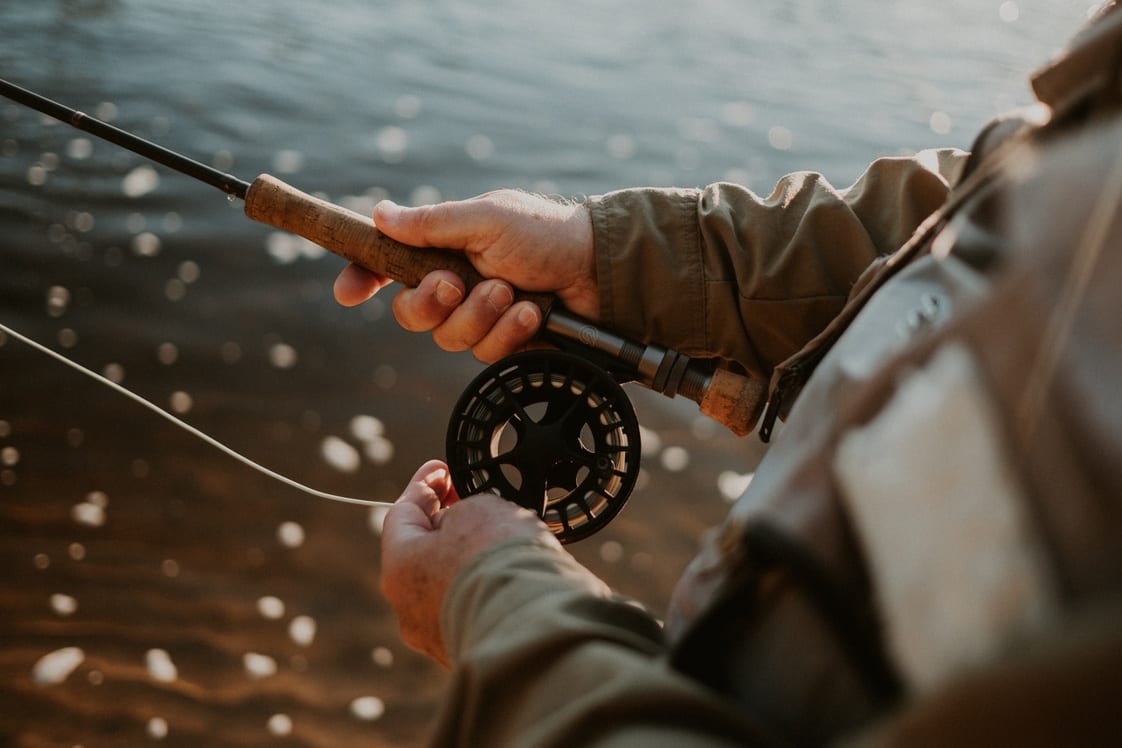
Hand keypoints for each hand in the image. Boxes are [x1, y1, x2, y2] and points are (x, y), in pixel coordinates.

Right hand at [334, 190, 597, 362]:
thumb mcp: (487, 219)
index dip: (362, 278)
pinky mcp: (506, 343)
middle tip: (456, 283)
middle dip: (430, 301)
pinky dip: (508, 332)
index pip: (388, 265)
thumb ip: (432, 223)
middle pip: (410, 314)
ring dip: (480, 314)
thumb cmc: (546, 233)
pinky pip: (485, 354)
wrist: (600, 269)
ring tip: (513, 293)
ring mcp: (480, 317)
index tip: (347, 292)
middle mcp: (456, 284)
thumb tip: (380, 214)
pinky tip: (532, 314)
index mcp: (444, 248)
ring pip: (448, 337)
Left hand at [379, 460, 560, 666]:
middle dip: (446, 523)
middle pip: (422, 552)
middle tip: (468, 499)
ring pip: (448, 584)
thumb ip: (463, 509)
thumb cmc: (498, 560)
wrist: (532, 622)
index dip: (424, 484)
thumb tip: (464, 525)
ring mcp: (437, 635)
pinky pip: (473, 607)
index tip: (441, 468)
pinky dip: (485, 586)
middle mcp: (408, 607)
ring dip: (467, 558)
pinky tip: (508, 570)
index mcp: (398, 565)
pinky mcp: (469, 651)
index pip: (403, 513)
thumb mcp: (478, 509)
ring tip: (499, 535)